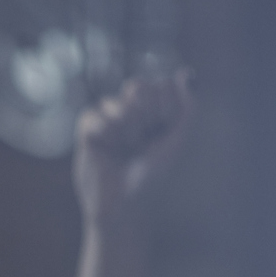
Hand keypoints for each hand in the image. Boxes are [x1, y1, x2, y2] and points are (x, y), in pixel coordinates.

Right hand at [72, 71, 193, 227]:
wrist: (125, 203)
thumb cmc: (154, 176)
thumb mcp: (178, 140)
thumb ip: (187, 106)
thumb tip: (186, 73)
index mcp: (156, 111)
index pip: (161, 85)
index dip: (164, 108)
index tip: (164, 132)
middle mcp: (133, 111)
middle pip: (136, 85)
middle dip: (144, 114)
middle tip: (143, 140)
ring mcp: (109, 120)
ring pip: (113, 101)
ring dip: (124, 128)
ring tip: (125, 149)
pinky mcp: (87, 131)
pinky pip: (92, 114)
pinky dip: (103, 132)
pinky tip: (106, 149)